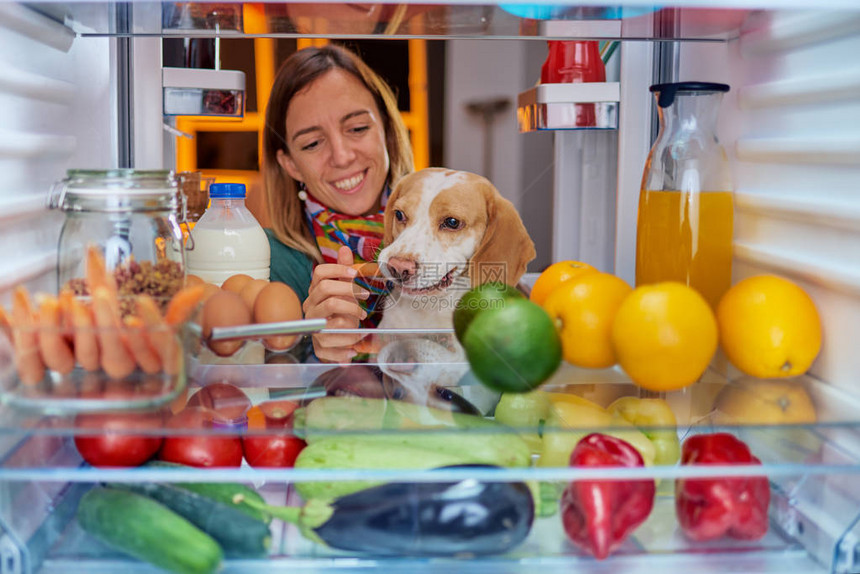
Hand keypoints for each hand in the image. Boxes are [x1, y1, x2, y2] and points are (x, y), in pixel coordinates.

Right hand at [303, 246, 368, 362]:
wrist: (334, 339)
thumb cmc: (340, 311)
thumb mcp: (344, 291)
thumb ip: (344, 272)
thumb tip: (344, 248)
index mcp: (315, 293)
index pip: (319, 273)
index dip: (337, 269)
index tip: (355, 273)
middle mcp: (310, 308)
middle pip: (326, 291)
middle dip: (350, 292)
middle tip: (366, 296)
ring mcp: (313, 327)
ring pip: (332, 319)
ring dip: (353, 321)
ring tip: (362, 323)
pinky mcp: (319, 347)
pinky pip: (331, 348)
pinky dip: (346, 348)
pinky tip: (355, 348)